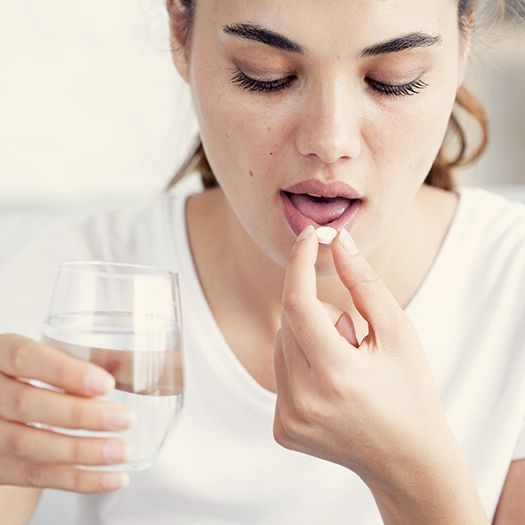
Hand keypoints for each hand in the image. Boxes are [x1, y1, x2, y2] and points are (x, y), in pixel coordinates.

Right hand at [0, 334, 133, 492]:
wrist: (5, 405)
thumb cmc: (37, 372)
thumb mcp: (50, 355)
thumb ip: (82, 358)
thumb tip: (135, 365)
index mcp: (0, 353)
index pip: (24, 358)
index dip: (64, 372)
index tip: (106, 384)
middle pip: (26, 404)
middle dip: (81, 415)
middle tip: (125, 419)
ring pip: (27, 446)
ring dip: (82, 452)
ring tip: (122, 451)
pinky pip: (33, 477)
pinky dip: (78, 480)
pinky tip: (113, 478)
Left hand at [273, 225, 459, 492]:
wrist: (406, 460)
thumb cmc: (410, 392)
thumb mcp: (399, 333)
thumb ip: (365, 284)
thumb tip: (338, 241)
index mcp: (335, 375)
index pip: (298, 303)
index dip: (300, 263)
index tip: (309, 235)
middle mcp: (303, 400)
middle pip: (290, 322)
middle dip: (318, 313)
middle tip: (354, 339)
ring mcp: (288, 419)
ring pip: (282, 344)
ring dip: (309, 339)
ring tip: (346, 367)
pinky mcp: (282, 429)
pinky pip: (280, 372)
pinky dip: (301, 364)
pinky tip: (332, 387)